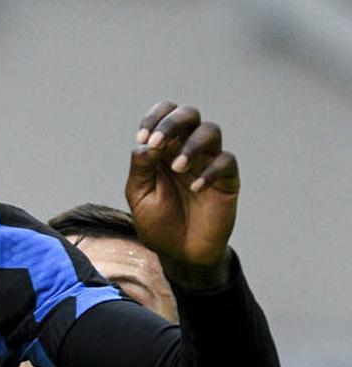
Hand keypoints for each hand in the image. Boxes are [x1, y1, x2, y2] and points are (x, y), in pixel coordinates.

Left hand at [126, 101, 236, 288]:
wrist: (180, 253)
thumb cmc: (157, 222)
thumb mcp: (139, 195)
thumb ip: (141, 167)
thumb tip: (149, 143)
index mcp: (163, 149)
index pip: (165, 113)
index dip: (155, 117)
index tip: (143, 138)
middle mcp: (186, 149)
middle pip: (190, 114)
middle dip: (173, 121)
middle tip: (158, 143)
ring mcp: (208, 163)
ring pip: (211, 130)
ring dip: (192, 145)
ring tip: (177, 169)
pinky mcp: (227, 180)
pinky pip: (226, 161)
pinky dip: (210, 170)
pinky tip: (196, 188)